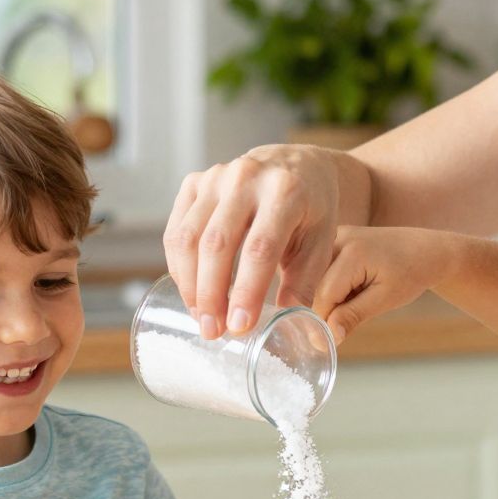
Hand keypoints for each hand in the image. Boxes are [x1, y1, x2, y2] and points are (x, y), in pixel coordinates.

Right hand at [164, 145, 345, 338]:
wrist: (298, 166)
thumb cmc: (311, 210)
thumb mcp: (321, 242)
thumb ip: (304, 282)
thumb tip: (289, 323)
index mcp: (285, 190)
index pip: (260, 247)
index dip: (246, 290)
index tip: (239, 326)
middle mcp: (246, 177)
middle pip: (217, 243)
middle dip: (211, 293)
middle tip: (212, 332)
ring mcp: (215, 177)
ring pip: (189, 237)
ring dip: (190, 284)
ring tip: (202, 318)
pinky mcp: (194, 183)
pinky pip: (176, 230)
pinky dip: (179, 266)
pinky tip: (191, 291)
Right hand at [311, 226, 453, 342]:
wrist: (425, 249)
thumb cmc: (411, 273)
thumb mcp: (385, 299)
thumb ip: (353, 316)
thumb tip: (329, 336)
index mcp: (352, 252)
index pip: (323, 295)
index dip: (323, 321)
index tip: (327, 343)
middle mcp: (337, 238)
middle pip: (315, 286)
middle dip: (327, 309)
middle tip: (348, 320)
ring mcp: (335, 236)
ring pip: (316, 279)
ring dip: (331, 298)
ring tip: (359, 297)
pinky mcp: (335, 240)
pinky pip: (323, 271)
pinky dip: (334, 286)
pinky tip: (355, 288)